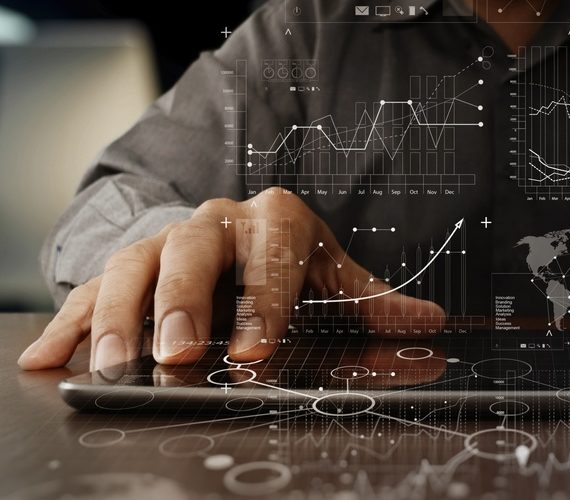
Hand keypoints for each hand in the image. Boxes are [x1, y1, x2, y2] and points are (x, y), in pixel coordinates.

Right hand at [19, 188, 444, 370]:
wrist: (237, 230)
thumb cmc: (287, 258)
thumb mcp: (331, 273)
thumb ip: (372, 301)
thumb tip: (430, 322)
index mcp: (274, 221)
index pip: (269, 256)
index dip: (263, 301)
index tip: (256, 347)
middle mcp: (215, 224)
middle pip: (192, 250)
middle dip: (183, 301)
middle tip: (178, 350)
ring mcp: (165, 242)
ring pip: (133, 266)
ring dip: (120, 316)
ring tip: (114, 364)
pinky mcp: (126, 267)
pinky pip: (90, 290)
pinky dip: (71, 323)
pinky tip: (48, 358)